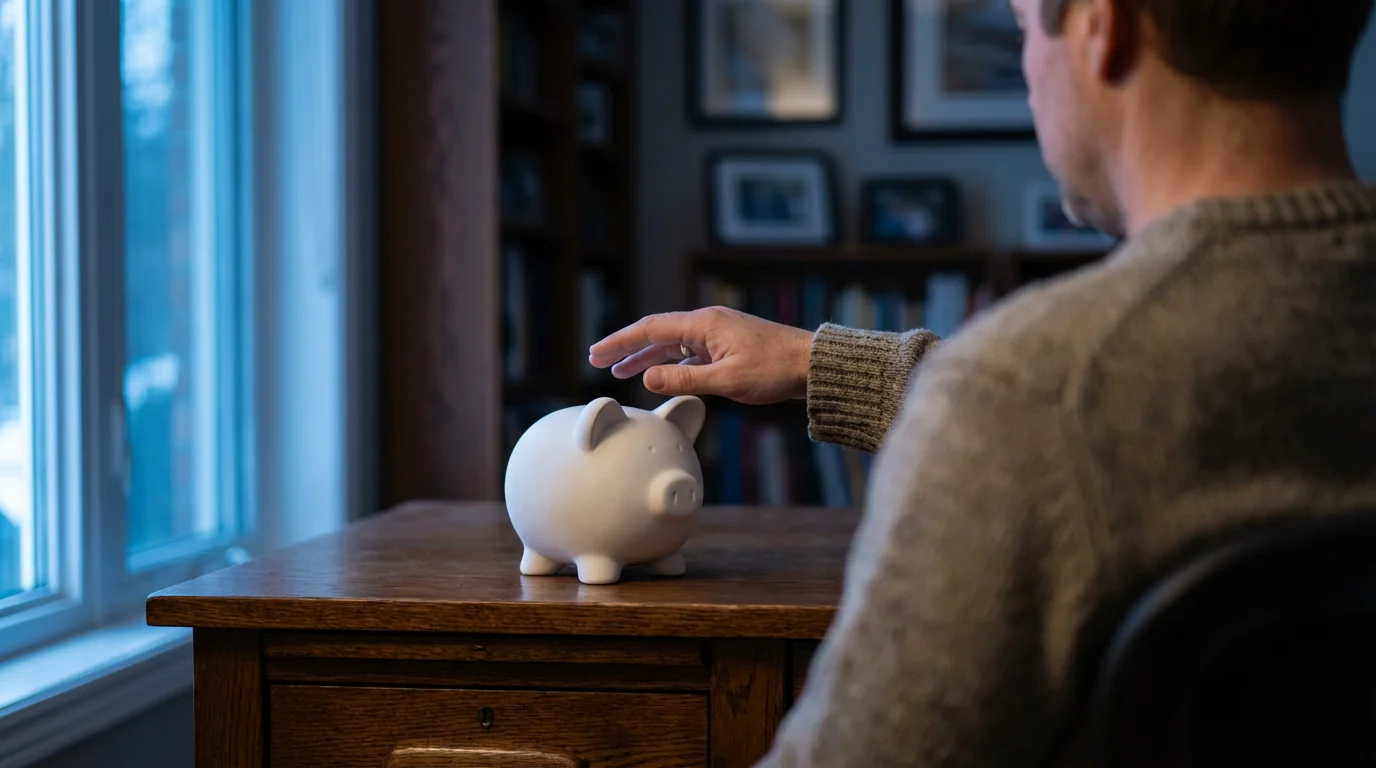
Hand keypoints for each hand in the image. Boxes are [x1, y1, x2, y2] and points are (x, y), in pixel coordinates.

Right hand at [588, 306, 813, 403]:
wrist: (812, 365)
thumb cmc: (775, 370)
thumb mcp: (727, 381)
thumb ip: (684, 380)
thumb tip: (647, 378)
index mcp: (704, 324)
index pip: (650, 328)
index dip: (620, 341)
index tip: (596, 352)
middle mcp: (707, 323)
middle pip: (656, 333)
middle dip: (626, 348)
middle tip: (598, 360)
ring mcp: (717, 334)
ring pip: (672, 343)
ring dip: (646, 357)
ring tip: (620, 371)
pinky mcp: (727, 346)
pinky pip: (689, 352)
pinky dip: (670, 363)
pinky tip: (660, 375)